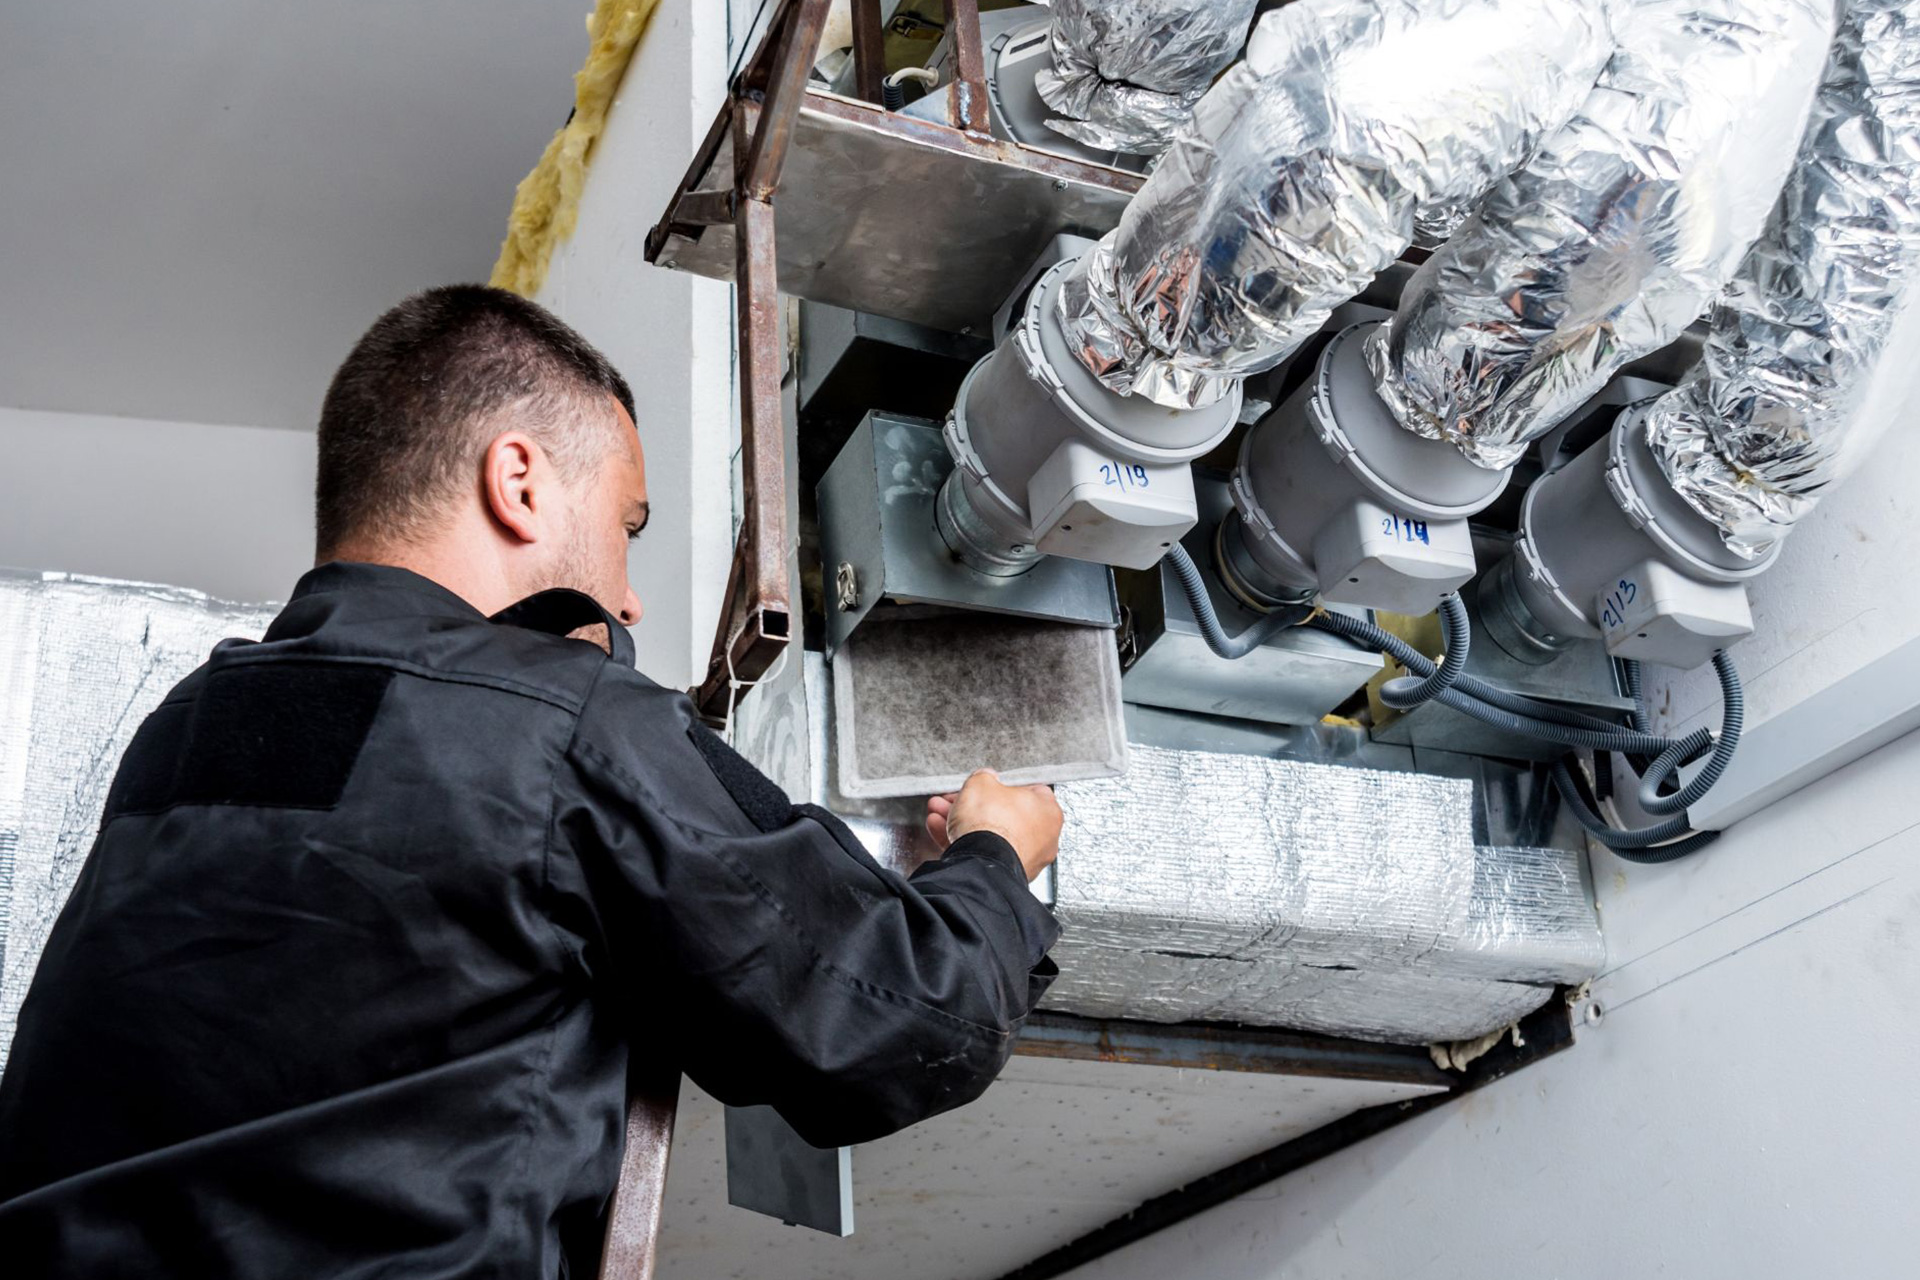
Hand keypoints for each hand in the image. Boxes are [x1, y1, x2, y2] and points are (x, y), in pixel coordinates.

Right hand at [925, 770, 1061, 882]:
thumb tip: (984, 778)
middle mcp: (1042, 838)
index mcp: (1048, 810)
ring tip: (941, 813)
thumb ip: (984, 777)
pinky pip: (984, 853)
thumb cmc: (992, 824)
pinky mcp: (1005, 874)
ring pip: (991, 835)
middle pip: (1004, 814)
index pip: (1028, 790)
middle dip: (975, 805)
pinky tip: (942, 832)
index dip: (1001, 785)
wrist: (981, 864)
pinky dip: (964, 843)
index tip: (985, 784)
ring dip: (964, 822)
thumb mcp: (981, 783)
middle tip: (958, 798)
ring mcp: (1025, 859)